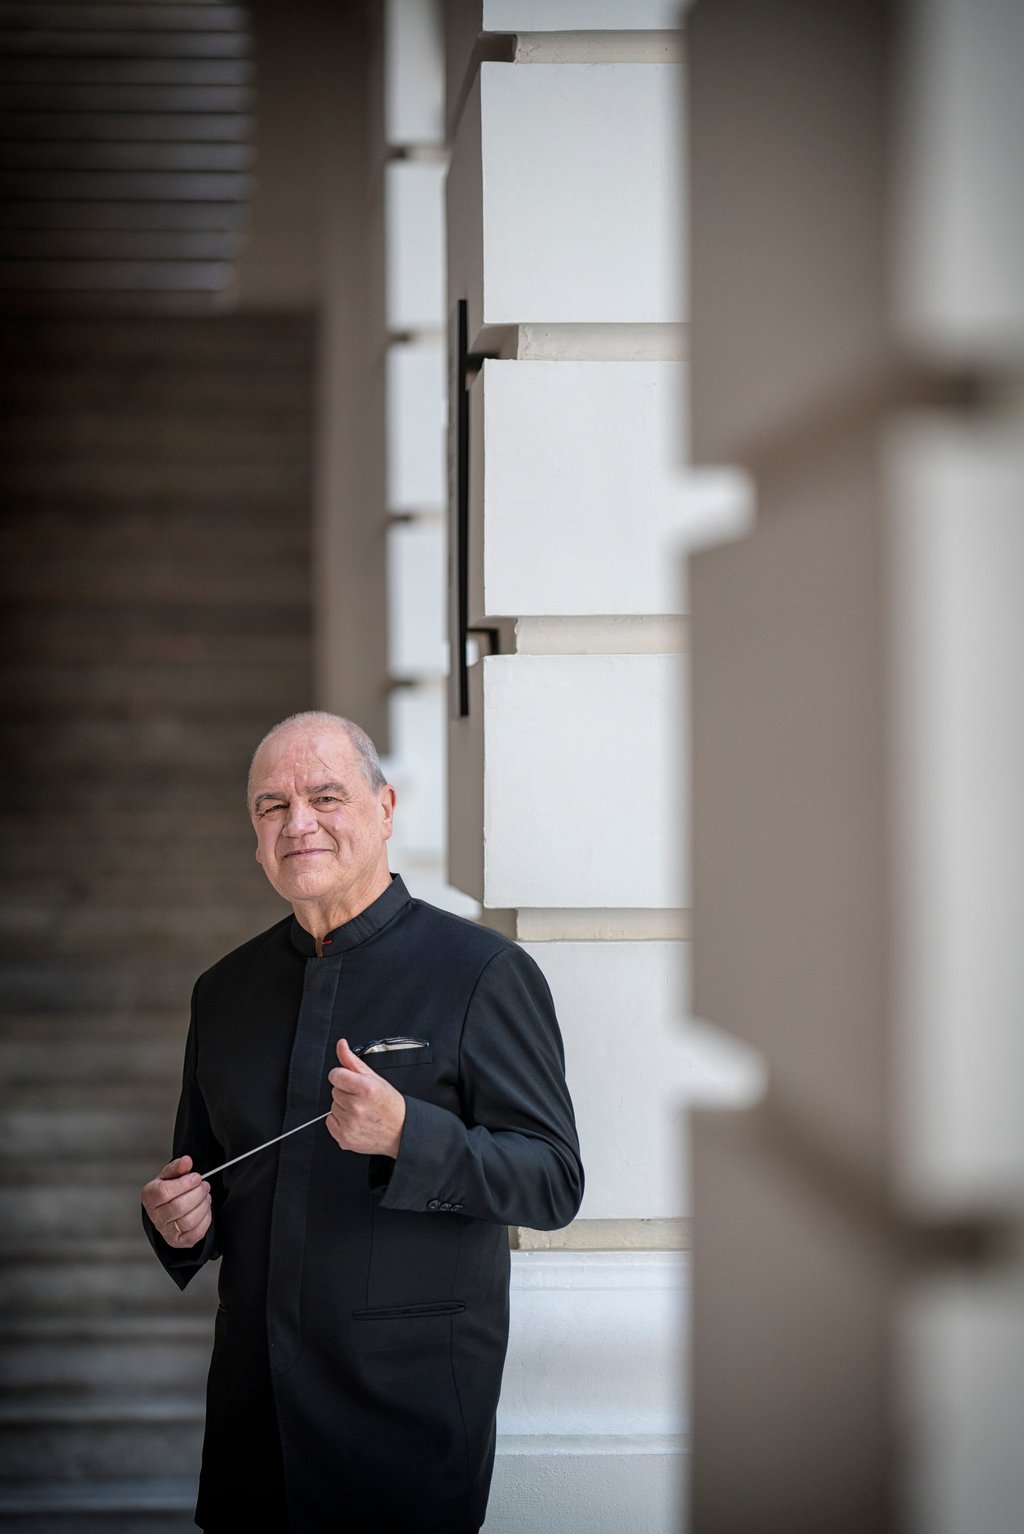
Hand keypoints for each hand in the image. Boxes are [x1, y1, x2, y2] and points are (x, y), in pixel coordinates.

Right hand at [141, 1154, 211, 1248]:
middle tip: (204, 1186)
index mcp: (149, 1197)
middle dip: (197, 1194)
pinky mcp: (177, 1241)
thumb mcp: (171, 1175)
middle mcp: (155, 1216)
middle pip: (179, 1207)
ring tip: (205, 1197)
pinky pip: (196, 1233)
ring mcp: (166, 1231)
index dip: (185, 1184)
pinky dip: (205, 1219)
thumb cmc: (169, 1189)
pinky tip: (205, 1209)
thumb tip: (187, 1161)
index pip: (165, 1192)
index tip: (197, 1177)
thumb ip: (178, 1167)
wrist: (168, 1208)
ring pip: (188, 1221)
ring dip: (203, 1206)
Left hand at [327, 1038, 405, 1158]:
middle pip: (334, 1091)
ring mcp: (350, 1124)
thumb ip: (352, 1061)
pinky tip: (355, 1121)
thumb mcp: (375, 1078)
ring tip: (360, 1111)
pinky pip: (330, 1122)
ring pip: (332, 1107)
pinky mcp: (344, 1138)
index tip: (349, 1081)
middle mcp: (357, 1107)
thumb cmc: (389, 1105)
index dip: (342, 1076)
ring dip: (343, 1107)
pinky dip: (339, 1121)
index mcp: (366, 1089)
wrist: (400, 1131)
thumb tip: (341, 1045)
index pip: (336, 1075)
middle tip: (361, 1099)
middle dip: (346, 1093)